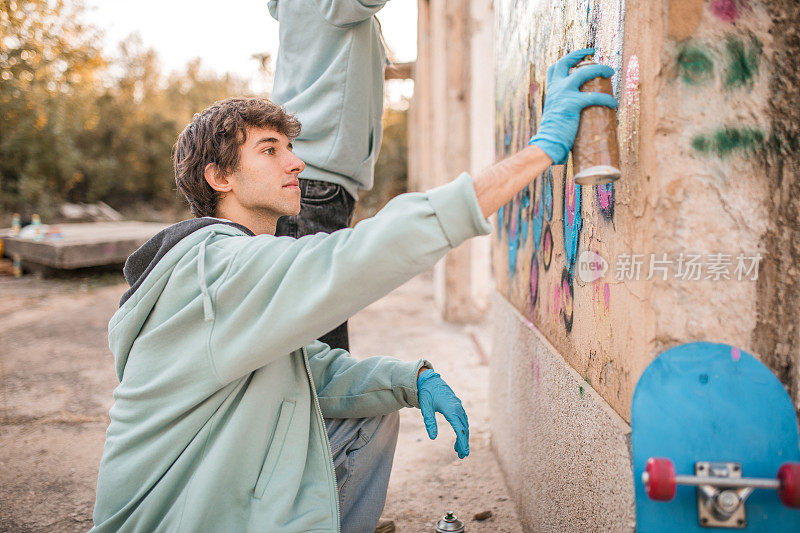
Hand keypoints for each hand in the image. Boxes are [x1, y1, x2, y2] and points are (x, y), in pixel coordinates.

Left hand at [417, 369, 468, 458]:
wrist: (429, 379)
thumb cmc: (426, 393)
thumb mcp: (425, 408)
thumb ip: (429, 422)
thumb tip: (433, 438)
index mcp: (451, 409)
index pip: (459, 429)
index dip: (463, 442)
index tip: (464, 452)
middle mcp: (457, 407)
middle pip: (464, 428)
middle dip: (464, 443)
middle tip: (462, 456)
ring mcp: (458, 406)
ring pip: (464, 424)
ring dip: (463, 437)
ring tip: (458, 449)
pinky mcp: (457, 405)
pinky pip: (462, 419)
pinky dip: (461, 429)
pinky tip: (458, 436)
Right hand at [528, 48, 617, 164]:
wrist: (547, 144)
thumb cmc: (552, 135)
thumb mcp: (554, 115)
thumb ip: (562, 109)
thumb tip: (576, 114)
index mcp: (551, 91)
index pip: (555, 68)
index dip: (568, 59)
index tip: (580, 57)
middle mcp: (556, 89)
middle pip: (567, 62)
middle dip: (581, 54)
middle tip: (594, 54)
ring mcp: (564, 94)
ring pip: (584, 73)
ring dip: (600, 69)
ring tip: (610, 72)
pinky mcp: (573, 104)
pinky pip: (595, 97)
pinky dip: (607, 99)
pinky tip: (614, 103)